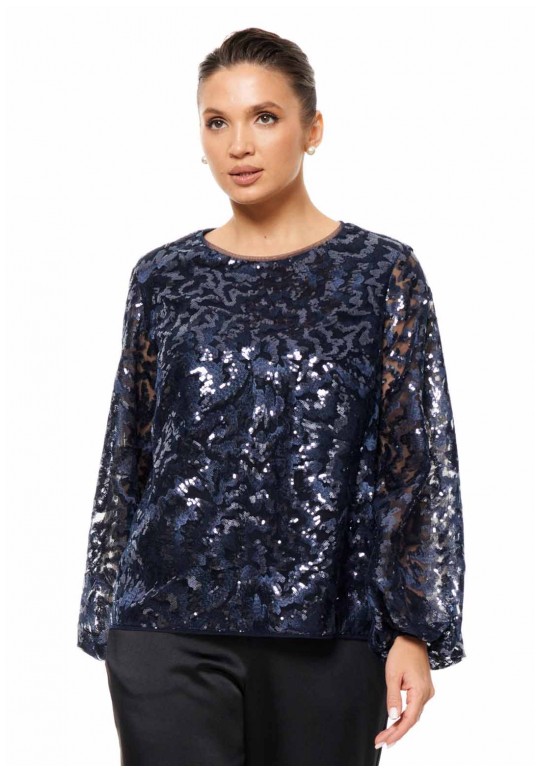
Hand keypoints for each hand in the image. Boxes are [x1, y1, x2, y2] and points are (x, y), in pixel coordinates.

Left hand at [374, 634, 434, 749]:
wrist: (412, 638)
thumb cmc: (402, 652)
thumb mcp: (393, 674)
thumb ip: (393, 697)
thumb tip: (393, 717)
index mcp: (420, 691)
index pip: (409, 719)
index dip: (397, 733)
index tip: (385, 741)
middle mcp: (427, 694)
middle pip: (411, 720)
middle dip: (396, 732)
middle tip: (381, 741)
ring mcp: (426, 692)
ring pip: (413, 715)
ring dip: (400, 725)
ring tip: (386, 735)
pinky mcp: (423, 689)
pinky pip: (414, 707)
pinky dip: (405, 716)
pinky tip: (396, 722)